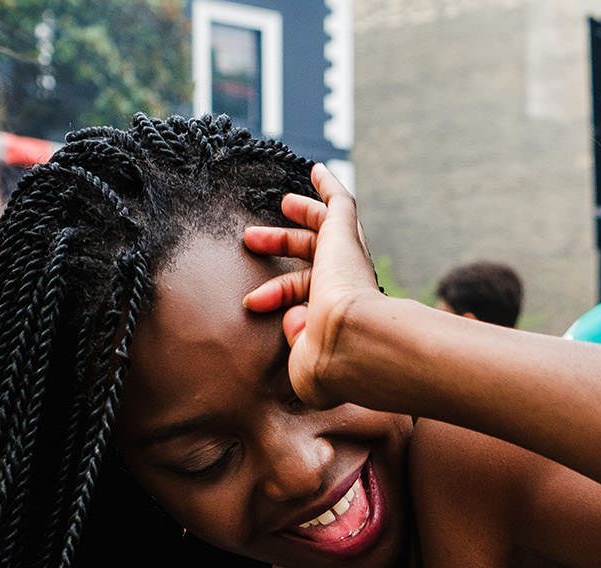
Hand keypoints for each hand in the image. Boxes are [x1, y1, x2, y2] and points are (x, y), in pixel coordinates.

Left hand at [242, 163, 384, 409]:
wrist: (350, 342)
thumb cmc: (327, 360)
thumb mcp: (304, 364)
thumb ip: (298, 349)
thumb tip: (294, 326)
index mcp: (337, 313)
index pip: (306, 295)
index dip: (277, 296)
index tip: (250, 304)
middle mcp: (347, 284)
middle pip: (313, 256)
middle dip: (281, 245)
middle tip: (250, 239)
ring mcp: (348, 257)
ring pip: (326, 226)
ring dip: (303, 212)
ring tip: (282, 202)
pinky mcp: (347, 234)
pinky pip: (341, 203)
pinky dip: (329, 187)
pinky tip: (316, 170)